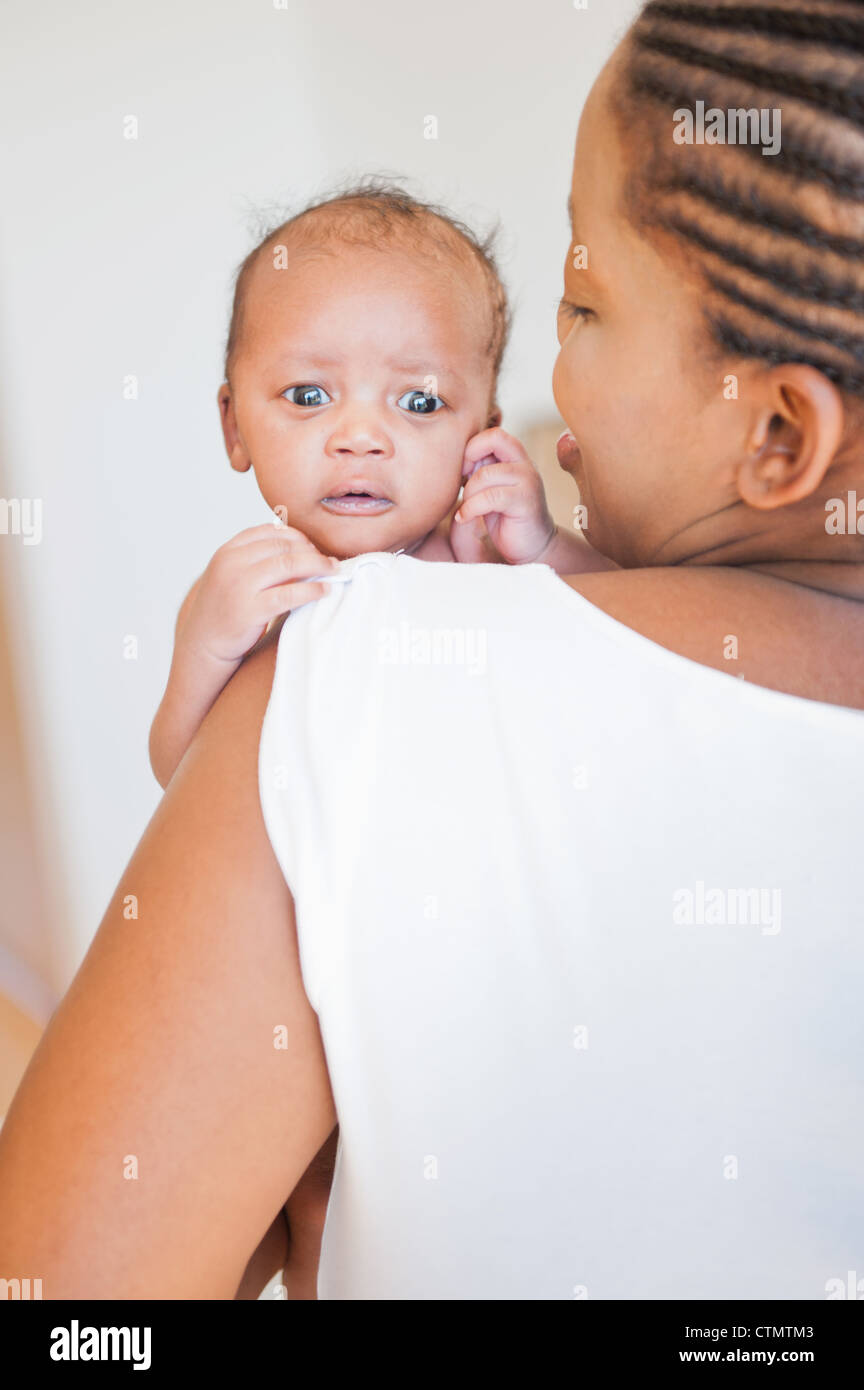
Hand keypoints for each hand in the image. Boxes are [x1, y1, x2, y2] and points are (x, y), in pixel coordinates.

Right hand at [179, 521, 339, 666]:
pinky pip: (289, 594)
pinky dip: (312, 590)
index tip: (312, 547)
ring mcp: (239, 586)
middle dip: (311, 551)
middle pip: (282, 546)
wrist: (202, 644)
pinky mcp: (250, 610)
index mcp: (228, 551)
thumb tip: (301, 549)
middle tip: (329, 561)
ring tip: (334, 571)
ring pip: (288, 564)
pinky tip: (325, 590)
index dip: (296, 537)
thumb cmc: (225, 609)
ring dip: (317, 565)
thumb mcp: (233, 575)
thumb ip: (257, 559)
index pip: (269, 532)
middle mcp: (231, 563)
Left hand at [449, 427, 556, 564]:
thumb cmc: (506, 518)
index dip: (472, 447)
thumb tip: (458, 459)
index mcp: (516, 458)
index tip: (463, 471)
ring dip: (468, 493)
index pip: (493, 434)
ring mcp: (528, 481)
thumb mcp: (490, 489)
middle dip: (470, 458)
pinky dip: (471, 508)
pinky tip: (465, 518)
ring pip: (486, 474)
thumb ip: (480, 471)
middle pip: (495, 439)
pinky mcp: (526, 501)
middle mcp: (525, 464)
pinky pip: (490, 497)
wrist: (532, 546)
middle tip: (462, 483)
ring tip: (466, 508)